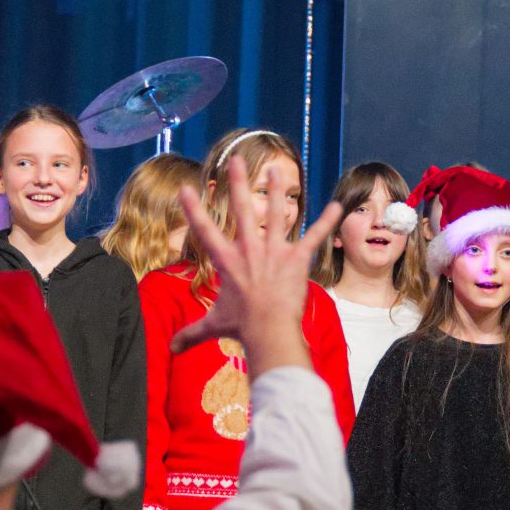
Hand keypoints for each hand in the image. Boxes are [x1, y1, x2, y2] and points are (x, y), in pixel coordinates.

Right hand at [170, 158, 342, 370]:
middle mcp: (249, 249)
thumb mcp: (213, 326)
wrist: (269, 330)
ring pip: (277, 213)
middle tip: (235, 160)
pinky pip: (314, 236)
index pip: (204, 230)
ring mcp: (274, 251)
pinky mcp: (297, 259)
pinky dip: (327, 222)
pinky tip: (338, 206)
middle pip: (241, 209)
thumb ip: (191, 334)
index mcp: (227, 261)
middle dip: (237, 182)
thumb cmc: (241, 327)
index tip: (185, 189)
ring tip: (276, 170)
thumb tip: (171, 349)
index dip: (193, 209)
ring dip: (277, 190)